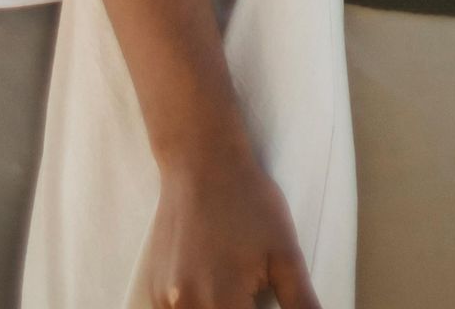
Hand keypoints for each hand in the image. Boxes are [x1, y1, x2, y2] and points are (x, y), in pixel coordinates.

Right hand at [144, 150, 319, 308]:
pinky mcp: (152, 289)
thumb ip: (302, 305)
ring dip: (219, 308)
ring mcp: (162, 300)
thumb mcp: (286, 254)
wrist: (200, 159)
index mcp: (220, 303)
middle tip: (251, 292)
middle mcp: (184, 308)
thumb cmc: (248, 201)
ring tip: (233, 283)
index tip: (263, 300)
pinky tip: (210, 284)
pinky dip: (197, 308)